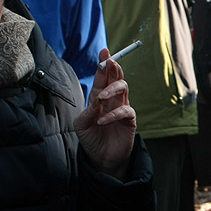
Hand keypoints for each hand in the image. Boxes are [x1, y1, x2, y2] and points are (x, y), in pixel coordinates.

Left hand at [76, 48, 136, 179]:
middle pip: (117, 78)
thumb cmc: (91, 138)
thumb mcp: (81, 126)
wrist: (101, 158)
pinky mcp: (129, 120)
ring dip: (112, 89)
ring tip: (100, 98)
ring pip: (123, 89)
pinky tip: (102, 121)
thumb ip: (86, 113)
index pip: (103, 77)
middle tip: (110, 62)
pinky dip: (113, 114)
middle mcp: (112, 100)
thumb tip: (96, 101)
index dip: (104, 64)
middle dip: (114, 68)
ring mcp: (122, 108)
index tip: (105, 52)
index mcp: (99, 97)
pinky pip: (126, 110)